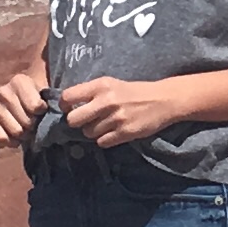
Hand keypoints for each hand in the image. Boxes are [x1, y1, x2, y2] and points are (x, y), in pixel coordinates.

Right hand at [0, 66, 51, 147]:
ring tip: (27, 130)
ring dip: (24, 135)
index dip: (42, 112)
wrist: (22, 101)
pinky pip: (2, 138)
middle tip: (35, 123)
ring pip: (16, 131)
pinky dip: (11, 142)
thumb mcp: (46, 93)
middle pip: (26, 121)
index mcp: (19, 81)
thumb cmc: (38, 98)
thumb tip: (47, 112)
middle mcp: (3, 91)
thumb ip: (51, 100)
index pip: (35, 106)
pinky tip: (16, 138)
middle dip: (33, 126)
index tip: (43, 110)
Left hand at [54, 74, 180, 148]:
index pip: (68, 97)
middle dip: (77, 122)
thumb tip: (68, 107)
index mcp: (101, 85)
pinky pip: (102, 142)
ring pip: (88, 133)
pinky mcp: (125, 132)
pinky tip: (113, 132)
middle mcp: (106, 101)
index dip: (64, 106)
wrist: (163, 100)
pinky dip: (105, 140)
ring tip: (105, 125)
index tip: (69, 109)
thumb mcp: (111, 84)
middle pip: (73, 120)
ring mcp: (116, 118)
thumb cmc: (134, 92)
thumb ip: (91, 93)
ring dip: (93, 132)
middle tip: (85, 121)